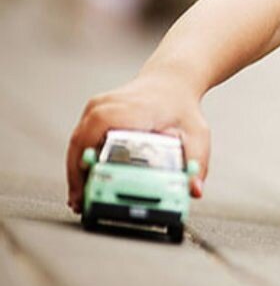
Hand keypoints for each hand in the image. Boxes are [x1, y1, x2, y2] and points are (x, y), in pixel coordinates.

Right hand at [66, 73, 209, 213]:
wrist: (173, 81)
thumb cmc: (182, 106)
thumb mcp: (196, 135)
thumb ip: (197, 163)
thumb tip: (194, 189)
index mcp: (130, 111)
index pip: (98, 139)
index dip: (90, 168)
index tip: (91, 191)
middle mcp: (107, 106)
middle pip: (80, 144)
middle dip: (79, 177)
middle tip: (82, 204)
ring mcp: (97, 107)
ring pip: (77, 142)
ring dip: (76, 171)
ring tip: (80, 198)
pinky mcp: (94, 112)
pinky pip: (80, 138)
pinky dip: (79, 159)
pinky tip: (83, 179)